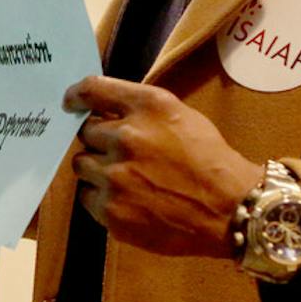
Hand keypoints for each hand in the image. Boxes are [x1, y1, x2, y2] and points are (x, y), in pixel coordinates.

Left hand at [63, 75, 262, 258]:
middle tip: (122, 153)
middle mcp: (126, 138)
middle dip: (100, 141)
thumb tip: (99, 107)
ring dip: (97, 169)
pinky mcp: (111, 211)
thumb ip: (139, 108)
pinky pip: (86, 197)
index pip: (93, 90)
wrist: (231, 210)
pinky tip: (127, 199)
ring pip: (82, 165)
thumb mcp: (180, 115)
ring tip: (125, 178)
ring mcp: (115, 177)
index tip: (70, 102)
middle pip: (86, 132)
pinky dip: (102, 197)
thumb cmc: (208, 160)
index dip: (76, 95)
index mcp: (148, 108)